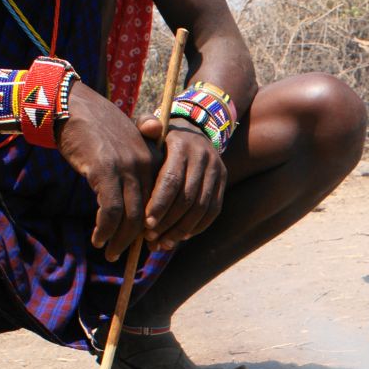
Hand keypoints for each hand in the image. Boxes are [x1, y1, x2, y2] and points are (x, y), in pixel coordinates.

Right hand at [58, 82, 154, 258]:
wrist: (69, 104)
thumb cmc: (94, 125)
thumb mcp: (122, 143)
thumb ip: (135, 165)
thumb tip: (139, 197)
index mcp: (151, 159)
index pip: (158, 201)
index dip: (151, 226)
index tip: (143, 243)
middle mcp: (143, 164)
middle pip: (148, 213)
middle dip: (137, 239)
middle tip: (125, 254)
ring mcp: (124, 168)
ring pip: (131, 217)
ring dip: (120, 240)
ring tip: (111, 253)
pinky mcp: (104, 171)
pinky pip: (110, 211)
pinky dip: (105, 230)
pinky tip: (98, 239)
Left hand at [138, 115, 227, 251]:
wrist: (194, 130)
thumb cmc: (162, 137)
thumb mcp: (152, 127)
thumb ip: (145, 126)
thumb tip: (149, 127)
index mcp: (182, 146)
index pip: (172, 180)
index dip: (159, 204)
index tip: (146, 224)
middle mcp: (204, 158)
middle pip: (187, 198)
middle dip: (168, 222)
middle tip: (151, 238)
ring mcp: (217, 171)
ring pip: (202, 208)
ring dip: (182, 230)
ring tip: (163, 243)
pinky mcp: (223, 183)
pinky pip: (213, 211)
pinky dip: (197, 227)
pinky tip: (180, 237)